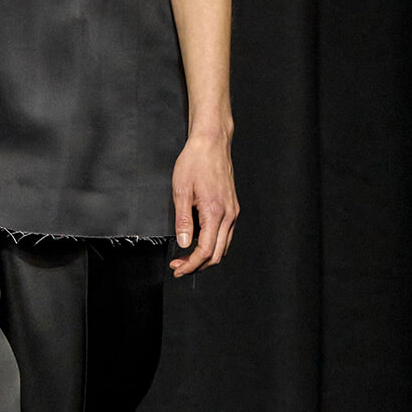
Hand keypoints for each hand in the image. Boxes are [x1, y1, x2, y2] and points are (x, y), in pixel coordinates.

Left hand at [169, 132, 238, 276]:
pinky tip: (197, 240)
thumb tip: (184, 243)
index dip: (191, 265)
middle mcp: (229, 215)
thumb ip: (183, 220)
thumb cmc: (195, 161)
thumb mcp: (181, 190)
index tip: (178, 269)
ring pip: (223, 246)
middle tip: (179, 267)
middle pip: (218, 254)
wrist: (212, 143)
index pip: (206, 251)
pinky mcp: (232, 207)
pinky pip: (225, 234)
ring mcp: (232, 211)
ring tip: (186, 257)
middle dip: (198, 265)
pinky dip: (213, 244)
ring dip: (206, 256)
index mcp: (215, 212)